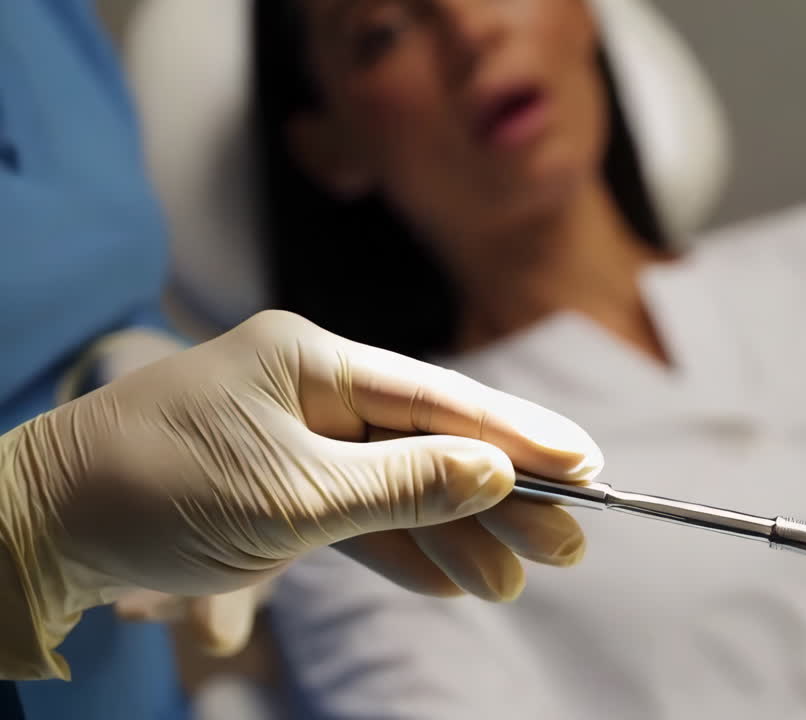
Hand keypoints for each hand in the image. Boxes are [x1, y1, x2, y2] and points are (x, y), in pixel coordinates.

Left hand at [1, 310, 599, 677]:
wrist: (38, 532)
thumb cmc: (154, 493)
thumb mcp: (292, 497)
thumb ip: (402, 487)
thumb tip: (498, 475)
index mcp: (313, 359)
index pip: (440, 398)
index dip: (519, 434)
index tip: (586, 465)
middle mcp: (312, 387)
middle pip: (432, 442)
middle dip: (502, 495)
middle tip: (572, 540)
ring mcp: (296, 435)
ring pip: (400, 483)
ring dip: (457, 532)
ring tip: (519, 577)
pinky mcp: (279, 482)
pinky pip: (358, 512)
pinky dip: (401, 546)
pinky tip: (454, 578)